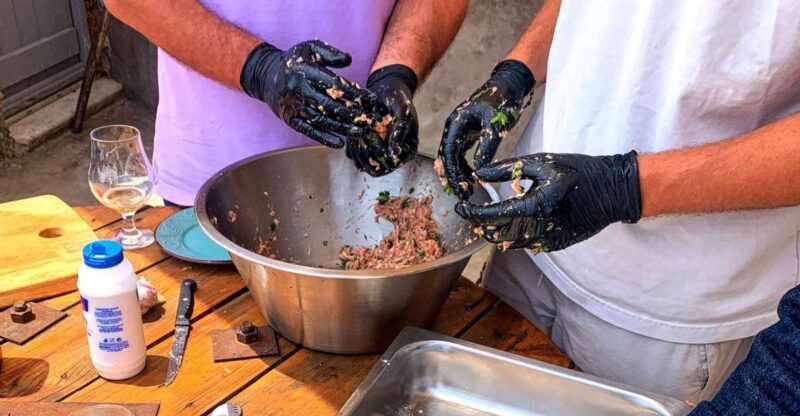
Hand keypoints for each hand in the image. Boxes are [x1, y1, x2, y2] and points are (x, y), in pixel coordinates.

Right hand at [240, 40, 376, 147]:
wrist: (266, 76)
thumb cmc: (295, 62)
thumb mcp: (310, 48)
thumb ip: (330, 53)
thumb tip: (349, 60)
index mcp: (305, 70)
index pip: (334, 84)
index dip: (354, 92)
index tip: (371, 99)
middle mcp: (298, 89)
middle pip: (329, 104)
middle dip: (352, 113)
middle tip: (369, 118)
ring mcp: (294, 106)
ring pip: (321, 120)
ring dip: (342, 127)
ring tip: (360, 131)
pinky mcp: (290, 119)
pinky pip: (309, 130)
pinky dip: (325, 138)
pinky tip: (340, 143)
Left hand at [346, 65, 418, 175]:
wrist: (387, 90)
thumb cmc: (398, 100)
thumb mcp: (402, 113)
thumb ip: (398, 133)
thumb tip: (393, 154)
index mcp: (407, 151)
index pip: (392, 165)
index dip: (381, 159)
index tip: (373, 144)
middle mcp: (392, 155)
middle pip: (376, 169)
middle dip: (366, 157)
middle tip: (361, 141)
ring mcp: (378, 152)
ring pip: (363, 165)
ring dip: (357, 153)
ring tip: (357, 137)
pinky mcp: (365, 146)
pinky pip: (354, 155)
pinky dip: (351, 148)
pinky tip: (353, 135)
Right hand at [438, 60, 534, 198]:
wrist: (508, 84)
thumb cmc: (500, 99)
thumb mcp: (494, 126)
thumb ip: (486, 148)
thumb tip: (480, 170)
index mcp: (455, 123)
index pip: (448, 153)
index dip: (451, 173)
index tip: (458, 188)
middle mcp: (454, 128)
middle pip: (447, 157)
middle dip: (453, 176)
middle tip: (462, 194)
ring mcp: (460, 130)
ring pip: (454, 157)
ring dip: (459, 173)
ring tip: (468, 189)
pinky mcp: (469, 133)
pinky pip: (462, 153)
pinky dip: (466, 166)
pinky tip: (473, 177)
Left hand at [455, 152, 641, 252]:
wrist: (613, 190)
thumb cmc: (578, 171)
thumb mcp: (541, 163)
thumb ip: (506, 169)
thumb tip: (479, 173)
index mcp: (532, 206)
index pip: (490, 216)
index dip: (471, 212)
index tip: (460, 207)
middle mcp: (538, 228)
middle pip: (496, 234)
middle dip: (480, 223)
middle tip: (472, 211)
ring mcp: (548, 240)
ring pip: (509, 243)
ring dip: (496, 231)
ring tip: (490, 215)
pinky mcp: (556, 245)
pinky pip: (527, 244)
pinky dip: (515, 234)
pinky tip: (516, 220)